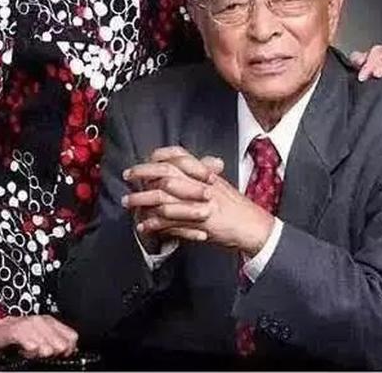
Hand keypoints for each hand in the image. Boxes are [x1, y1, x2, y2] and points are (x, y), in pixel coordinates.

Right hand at [0, 315, 77, 358]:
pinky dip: (29, 349)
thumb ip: (53, 342)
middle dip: (54, 352)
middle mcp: (42, 321)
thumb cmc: (14, 336)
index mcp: (50, 322)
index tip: (59, 356)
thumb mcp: (37, 338)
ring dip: (41, 352)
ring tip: (31, 353)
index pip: (71, 337)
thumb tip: (68, 351)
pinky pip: (29, 342)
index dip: (68, 350)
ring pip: (46, 344)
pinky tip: (25, 350)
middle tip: (41, 354)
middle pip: (60, 343)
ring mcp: (29, 324)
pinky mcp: (15, 330)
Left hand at [123, 150, 273, 255]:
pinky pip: (171, 222)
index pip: (178, 155)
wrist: (254, 226)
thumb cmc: (237, 207)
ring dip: (142, 199)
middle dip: (143, 173)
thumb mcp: (219, 184)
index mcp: (204, 172)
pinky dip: (154, 224)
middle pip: (166, 172)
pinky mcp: (198, 222)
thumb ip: (201, 176)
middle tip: (127, 176)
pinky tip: (143, 226)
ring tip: (128, 202)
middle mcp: (201, 183)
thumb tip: (181, 172)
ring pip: (163, 197)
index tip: (144, 159)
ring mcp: (199, 202)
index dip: (158, 156)